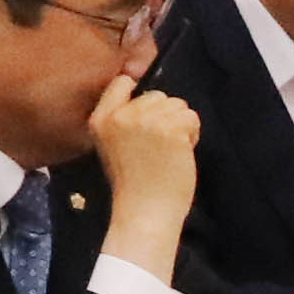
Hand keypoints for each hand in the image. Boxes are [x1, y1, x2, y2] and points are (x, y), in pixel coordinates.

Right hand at [87, 75, 201, 231]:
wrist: (144, 211)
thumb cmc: (134, 185)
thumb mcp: (113, 145)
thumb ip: (125, 120)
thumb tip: (154, 98)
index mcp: (101, 119)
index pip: (122, 82)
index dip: (141, 94)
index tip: (149, 114)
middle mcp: (121, 115)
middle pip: (158, 95)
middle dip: (165, 117)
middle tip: (159, 147)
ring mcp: (146, 120)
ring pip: (178, 105)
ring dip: (181, 126)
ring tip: (169, 152)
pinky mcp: (170, 129)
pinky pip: (192, 118)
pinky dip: (192, 135)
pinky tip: (180, 154)